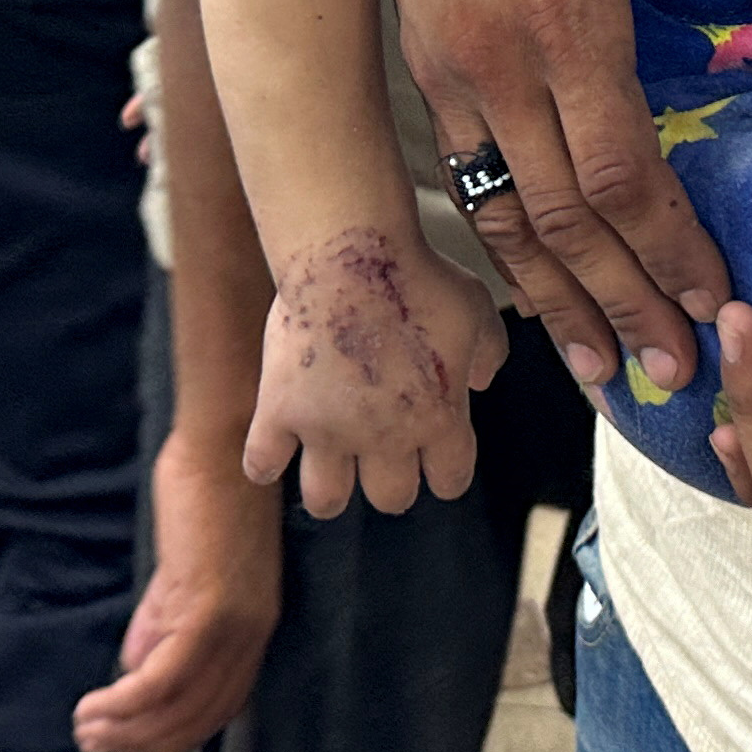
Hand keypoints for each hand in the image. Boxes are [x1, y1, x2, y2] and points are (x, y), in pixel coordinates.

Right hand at [73, 434, 285, 751]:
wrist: (222, 444)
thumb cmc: (204, 493)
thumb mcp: (182, 570)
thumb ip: (162, 618)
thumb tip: (135, 668)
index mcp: (255, 622)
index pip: (222, 703)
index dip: (181, 736)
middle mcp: (252, 630)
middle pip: (201, 714)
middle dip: (145, 741)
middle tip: (97, 746)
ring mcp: (234, 622)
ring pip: (180, 703)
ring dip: (128, 727)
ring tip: (86, 732)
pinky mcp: (208, 607)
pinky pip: (165, 676)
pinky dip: (127, 700)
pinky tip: (95, 706)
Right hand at [245, 225, 505, 516]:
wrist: (353, 252)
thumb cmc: (417, 274)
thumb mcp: (477, 308)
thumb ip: (490, 351)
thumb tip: (484, 379)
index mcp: (440, 419)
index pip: (450, 480)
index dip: (446, 470)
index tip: (437, 457)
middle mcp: (386, 438)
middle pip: (391, 498)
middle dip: (391, 482)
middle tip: (382, 455)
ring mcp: (328, 430)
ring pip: (326, 499)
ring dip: (331, 489)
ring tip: (330, 466)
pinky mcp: (280, 412)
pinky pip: (262, 463)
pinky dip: (265, 462)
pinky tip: (275, 449)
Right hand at [374, 0, 751, 391]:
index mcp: (564, 18)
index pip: (617, 168)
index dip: (666, 243)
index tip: (715, 297)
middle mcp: (498, 67)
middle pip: (561, 218)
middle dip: (622, 299)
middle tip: (674, 368)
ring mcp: (452, 77)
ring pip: (505, 216)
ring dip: (559, 299)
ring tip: (609, 367)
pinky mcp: (426, 72)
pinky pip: (470, 183)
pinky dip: (507, 251)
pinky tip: (541, 295)